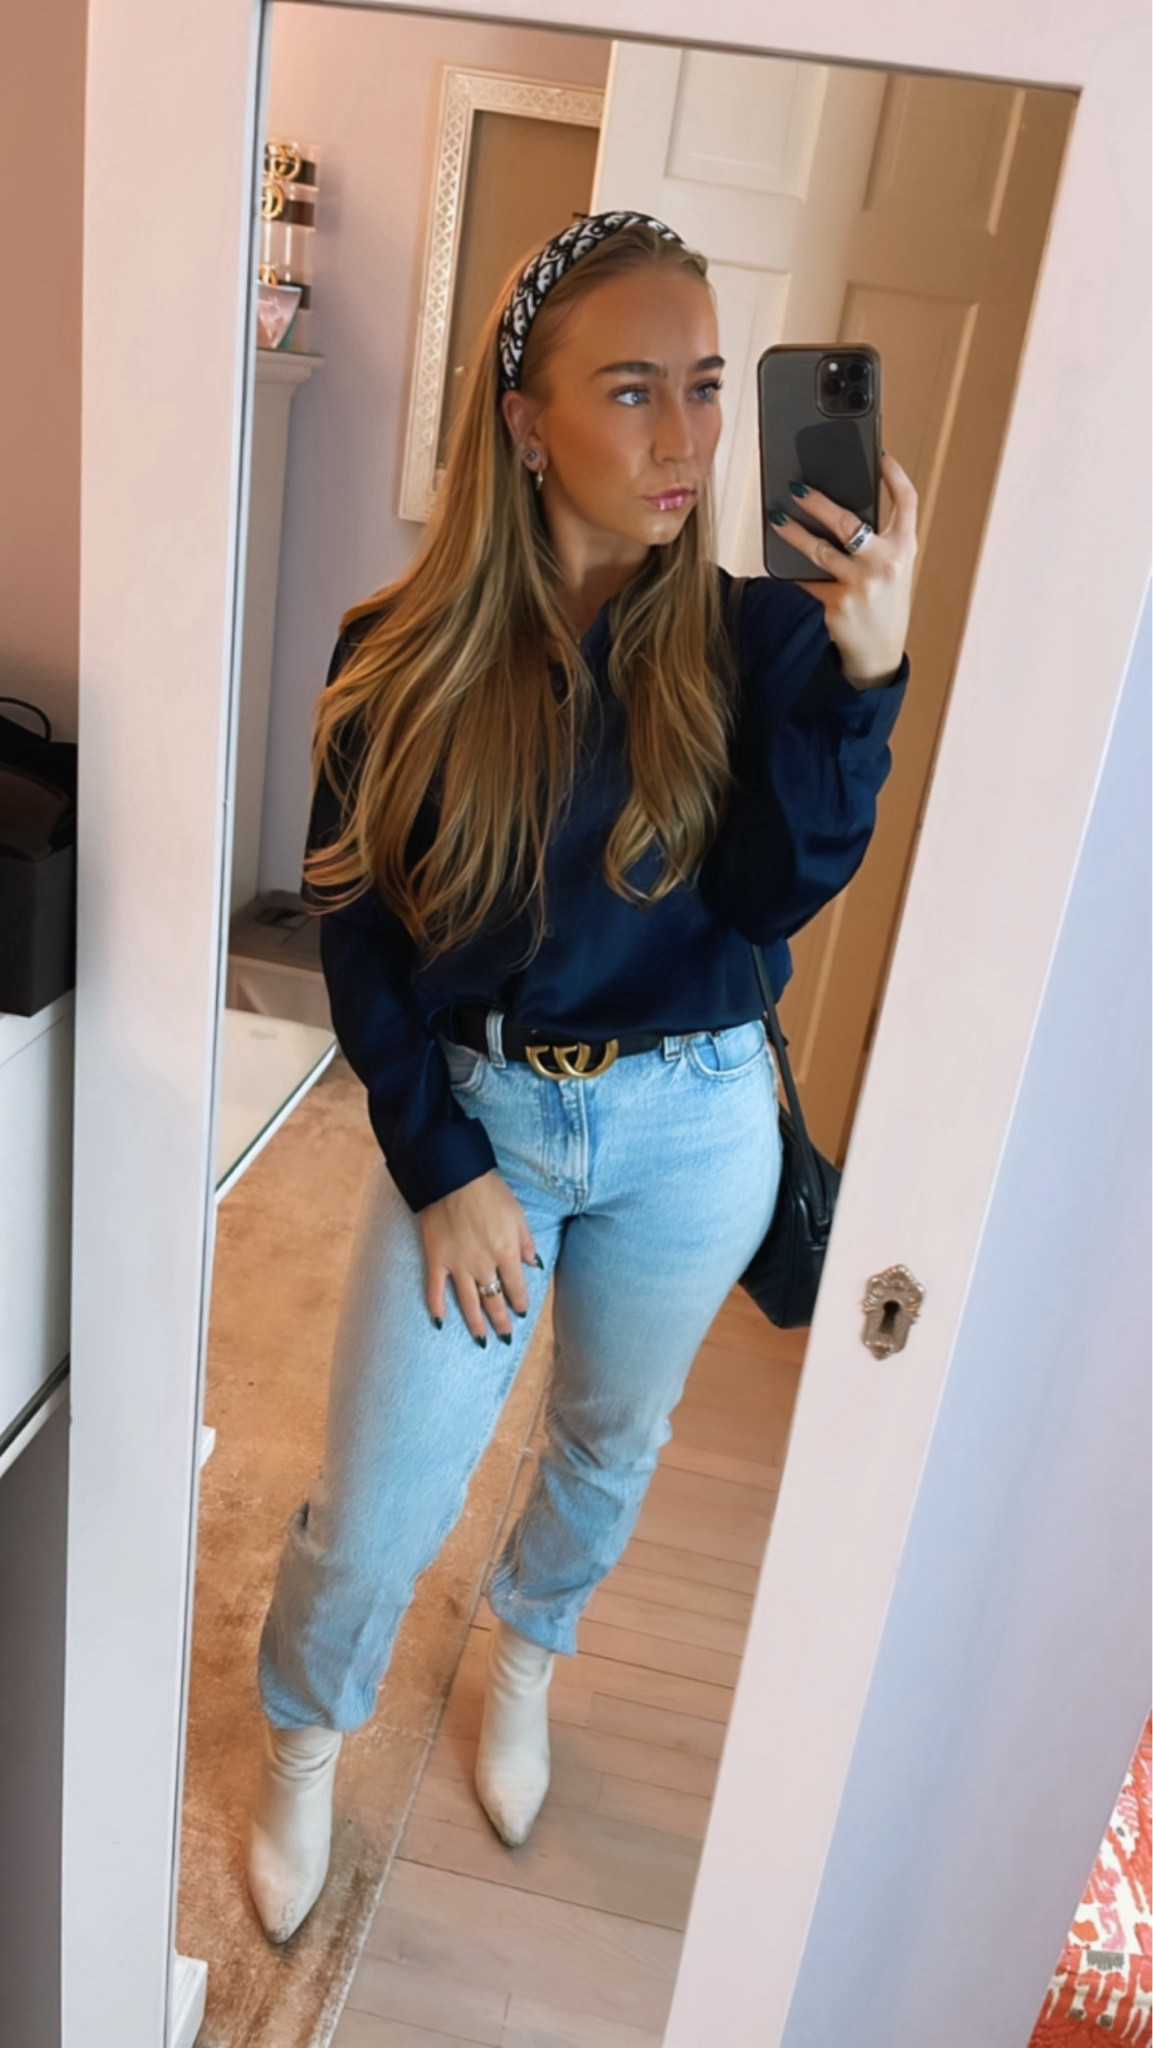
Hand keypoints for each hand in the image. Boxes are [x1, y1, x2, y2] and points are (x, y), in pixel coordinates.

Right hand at [419, 1169, 539, 1343]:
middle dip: (501, 1321)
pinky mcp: (437, 1258)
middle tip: (506, 1336)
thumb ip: (526, 1241)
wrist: (454, 1176)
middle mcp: (484, 1264)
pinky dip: (436, 1306)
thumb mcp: (517, 1213)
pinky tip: (440, 1321)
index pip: (516, 1287)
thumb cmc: (490, 1190)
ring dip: (476, 1323)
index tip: (522, 1312)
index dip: (520, 1302)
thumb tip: (534, 1264)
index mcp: (507, 1252)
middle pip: (494, 1300)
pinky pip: (435, 1288)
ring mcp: (458, 1264)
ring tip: (481, 1340)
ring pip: (468, 1301)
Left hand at [770, 450, 917, 686]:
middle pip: (850, 522)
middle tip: (797, 488)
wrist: (878, 651)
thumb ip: (878, 540)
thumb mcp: (893, 568)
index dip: (894, 476)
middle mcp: (886, 563)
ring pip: (820, 550)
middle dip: (819, 502)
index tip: (881, 456)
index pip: (907, 502)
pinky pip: (808, 581)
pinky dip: (793, 571)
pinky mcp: (838, 604)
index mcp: (905, 548)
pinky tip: (780, 561)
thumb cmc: (883, 601)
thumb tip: (838, 507)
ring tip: (777, 519)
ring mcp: (862, 584)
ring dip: (794, 533)